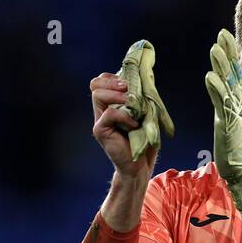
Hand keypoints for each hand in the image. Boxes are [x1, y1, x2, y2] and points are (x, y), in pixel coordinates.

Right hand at [90, 40, 173, 180]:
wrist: (140, 165)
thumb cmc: (144, 141)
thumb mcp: (146, 114)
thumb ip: (142, 98)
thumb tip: (146, 76)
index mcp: (111, 103)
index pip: (101, 81)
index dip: (113, 77)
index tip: (129, 82)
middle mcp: (102, 110)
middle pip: (95, 84)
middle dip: (112, 81)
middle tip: (128, 88)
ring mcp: (100, 120)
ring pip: (98, 95)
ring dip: (117, 95)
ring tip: (131, 103)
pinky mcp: (100, 131)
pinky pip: (109, 114)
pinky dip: (124, 115)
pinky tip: (134, 123)